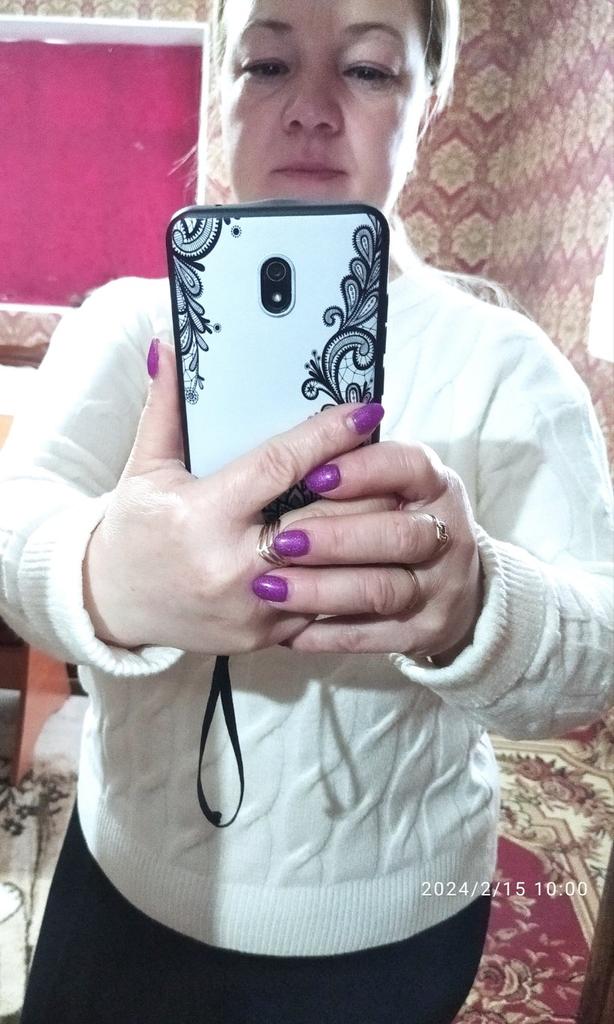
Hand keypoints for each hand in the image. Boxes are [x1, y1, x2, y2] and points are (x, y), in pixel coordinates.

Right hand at [82, 338, 395, 653]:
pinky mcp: (267, 635)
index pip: (279, 467)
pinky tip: (378, 554)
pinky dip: (355, 578)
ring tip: (400, 504)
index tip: (365, 413)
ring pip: (338, 570)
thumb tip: (166, 348)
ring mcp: (254, 606)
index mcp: (202, 516)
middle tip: (397, 458)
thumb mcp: (143, 468)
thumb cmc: (134, 531)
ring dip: (373, 536)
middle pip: (324, 520)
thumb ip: (164, 409)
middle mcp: (232, 565)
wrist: (115, 606)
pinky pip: (327, 606)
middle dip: (368, 487)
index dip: (327, 436)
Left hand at [251, 441, 483, 661]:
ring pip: (382, 590)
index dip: (364, 470)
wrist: (448, 587)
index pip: (410, 466)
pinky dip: (325, 633)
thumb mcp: (392, 485)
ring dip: (322, 590)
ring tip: (272, 589)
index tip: (314, 476)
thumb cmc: (398, 520)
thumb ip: (356, 466)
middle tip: (281, 542)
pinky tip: (286, 631)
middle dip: (336, 538)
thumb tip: (309, 437)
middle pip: (398, 536)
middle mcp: (449, 534)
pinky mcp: (425, 632)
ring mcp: (442, 588)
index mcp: (436, 486)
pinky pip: (371, 636)